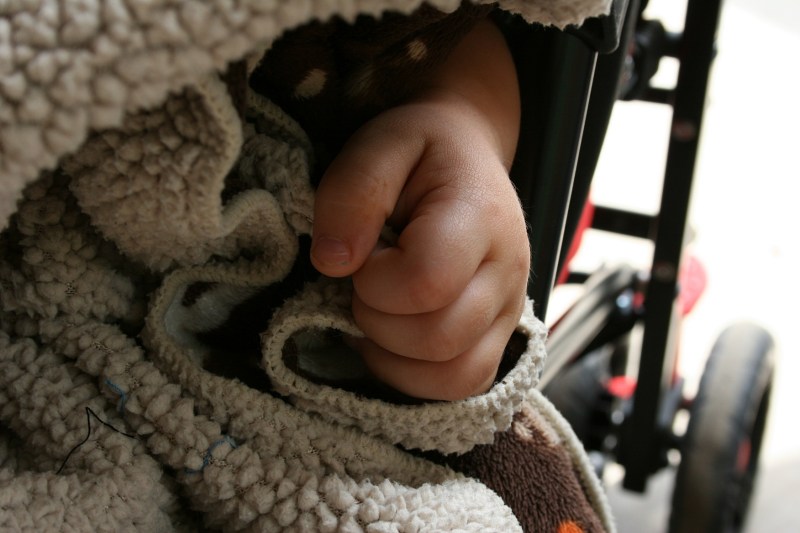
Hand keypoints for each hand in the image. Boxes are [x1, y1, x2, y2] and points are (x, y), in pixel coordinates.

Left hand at [310, 96, 528, 400]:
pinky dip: (414, 378)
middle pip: (439, 339)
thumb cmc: (421, 151)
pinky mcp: (499, 338)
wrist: (467, 156)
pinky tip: (393, 339)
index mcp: (481, 217)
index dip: (374, 281)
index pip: (427, 283)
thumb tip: (333, 264)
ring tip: (379, 310)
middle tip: (365, 282)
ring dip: (394, 357)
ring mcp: (509, 312)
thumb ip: (351, 195)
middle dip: (377, 320)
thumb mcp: (378, 145)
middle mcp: (508, 273)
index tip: (361, 253)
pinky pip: (461, 386)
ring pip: (454, 377)